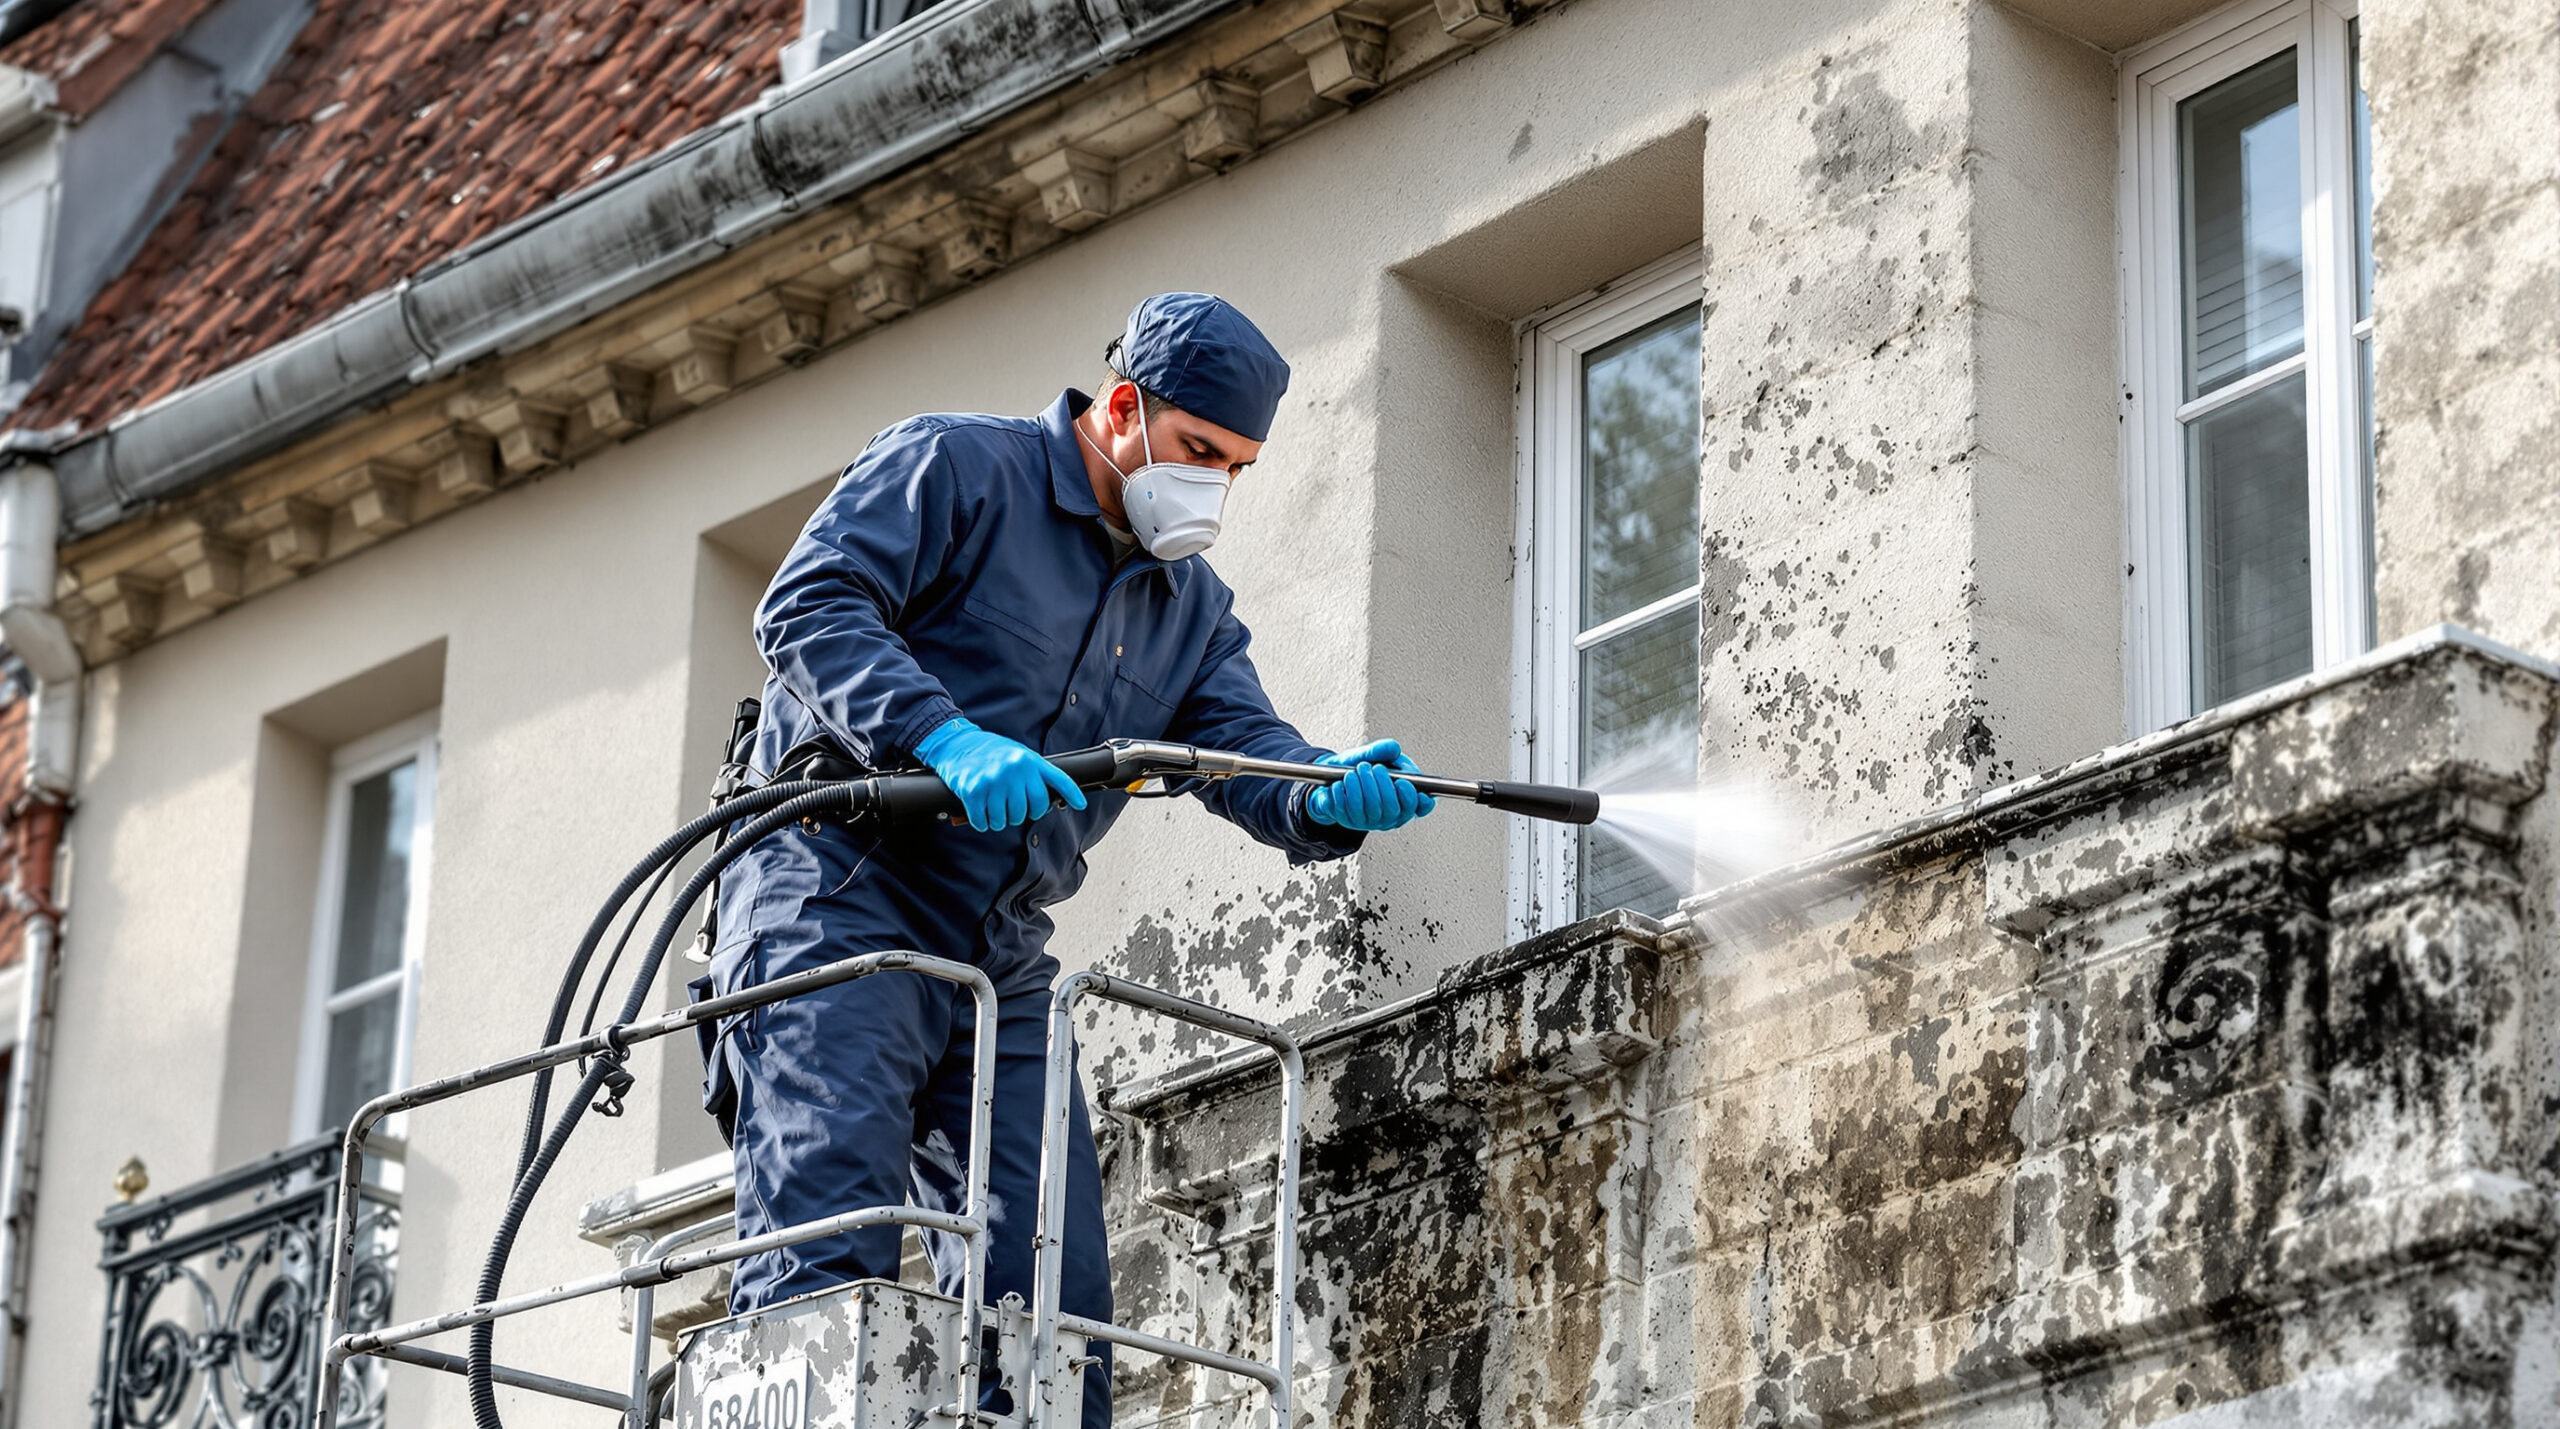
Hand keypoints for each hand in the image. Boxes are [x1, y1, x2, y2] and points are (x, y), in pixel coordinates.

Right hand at [915, 718, 1088, 831]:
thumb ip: (1031, 773)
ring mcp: (994, 781)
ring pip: (1004, 821)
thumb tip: (1046, 800)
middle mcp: (1014, 770)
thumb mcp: (1016, 753)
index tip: (1081, 805)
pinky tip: (979, 811)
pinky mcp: (973, 791)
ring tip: (992, 806)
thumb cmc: (987, 751)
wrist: (955, 743)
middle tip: (1008, 806)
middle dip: (1018, 815)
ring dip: (997, 820)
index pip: (1057, 779)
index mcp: (1027, 760)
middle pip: (1028, 812)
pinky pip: (984, 822)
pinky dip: (981, 822)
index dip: (1071, 794)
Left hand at [1305, 739, 1435, 831]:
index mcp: (1403, 800)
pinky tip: (1341, 783)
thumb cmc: (1359, 767)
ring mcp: (1368, 821)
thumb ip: (1383, 750)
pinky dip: (1343, 793)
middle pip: (1392, 808)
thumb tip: (1393, 748)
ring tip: (1355, 772)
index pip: (1419, 808)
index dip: (1413, 799)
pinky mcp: (1347, 820)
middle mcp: (1388, 816)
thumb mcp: (1372, 754)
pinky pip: (1346, 810)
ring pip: (1370, 810)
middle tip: (1374, 768)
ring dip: (1362, 787)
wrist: (1332, 775)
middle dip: (1382, 785)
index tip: (1402, 782)